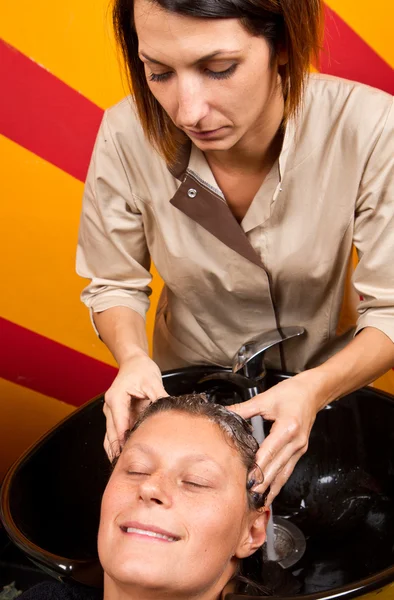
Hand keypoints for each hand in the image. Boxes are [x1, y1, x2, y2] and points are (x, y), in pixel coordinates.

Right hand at [103, 352, 166, 458]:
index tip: (129, 454)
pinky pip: (115, 432)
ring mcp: (111, 411)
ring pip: (109, 436)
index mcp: (116, 398)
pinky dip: (119, 443)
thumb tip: (169, 411)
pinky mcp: (116, 415)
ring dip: (116, 449)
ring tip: (124, 467)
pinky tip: (124, 456)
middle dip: (119, 449)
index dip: (124, 439)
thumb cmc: (141, 369)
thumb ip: (159, 397)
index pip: (119, 423)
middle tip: (127, 467)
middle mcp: (110, 406)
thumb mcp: (153, 381)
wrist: (133, 361)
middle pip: (111, 433)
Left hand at [229, 371, 323, 505]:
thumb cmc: (291, 393)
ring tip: (259, 501)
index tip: (248, 480)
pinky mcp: (300, 450)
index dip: (259, 467)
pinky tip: (271, 492)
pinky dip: (279, 482)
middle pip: (277, 467)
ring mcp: (299, 448)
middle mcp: (296, 441)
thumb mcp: (265, 399)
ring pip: (284, 473)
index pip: (270, 452)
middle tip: (248, 497)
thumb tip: (225, 413)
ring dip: (271, 488)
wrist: (313, 392)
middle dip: (263, 483)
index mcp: (287, 428)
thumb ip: (243, 409)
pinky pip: (288, 470)